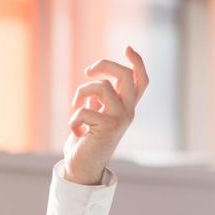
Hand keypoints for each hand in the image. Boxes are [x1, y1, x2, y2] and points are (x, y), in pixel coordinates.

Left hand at [61, 46, 148, 185]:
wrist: (82, 167)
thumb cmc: (86, 140)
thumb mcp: (95, 114)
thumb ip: (100, 98)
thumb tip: (98, 76)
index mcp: (126, 107)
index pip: (141, 81)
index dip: (137, 62)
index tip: (127, 48)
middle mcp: (128, 112)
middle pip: (125, 75)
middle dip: (105, 64)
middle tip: (87, 70)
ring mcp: (120, 120)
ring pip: (101, 87)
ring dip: (80, 93)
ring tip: (75, 107)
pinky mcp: (108, 128)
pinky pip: (84, 110)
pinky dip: (73, 119)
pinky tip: (76, 131)